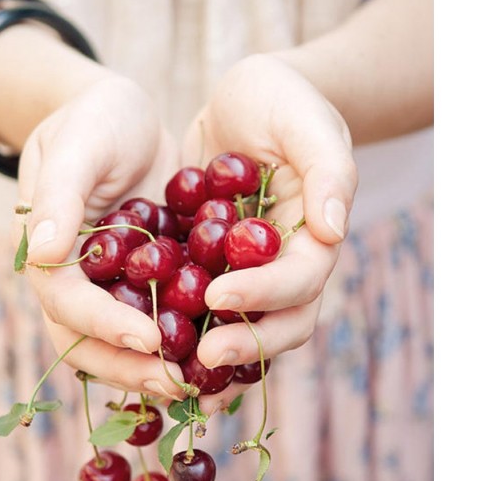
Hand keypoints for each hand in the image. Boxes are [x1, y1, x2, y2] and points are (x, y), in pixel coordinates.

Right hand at [17, 72, 184, 397]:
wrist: (126, 116)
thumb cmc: (94, 120)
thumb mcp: (77, 145)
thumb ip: (58, 196)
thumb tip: (42, 253)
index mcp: (49, 255)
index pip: (66, 303)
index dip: (103, 325)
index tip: (148, 339)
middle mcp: (78, 283)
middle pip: (90, 343)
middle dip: (130, 368)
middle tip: (178, 385)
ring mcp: (113, 288)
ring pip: (125, 345)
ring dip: (158, 370)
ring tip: (202, 387)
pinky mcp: (150, 284)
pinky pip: (162, 323)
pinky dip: (187, 344)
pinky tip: (224, 357)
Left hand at [182, 53, 357, 412]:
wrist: (245, 100)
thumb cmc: (282, 100)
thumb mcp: (305, 121)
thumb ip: (328, 168)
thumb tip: (334, 230)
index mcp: (314, 239)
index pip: (300, 282)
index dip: (264, 294)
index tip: (218, 296)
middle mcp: (285, 267)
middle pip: (279, 325)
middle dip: (242, 346)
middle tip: (198, 359)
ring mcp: (249, 274)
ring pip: (241, 332)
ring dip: (213, 361)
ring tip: (172, 380)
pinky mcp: (211, 271)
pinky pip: (199, 314)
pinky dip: (182, 337)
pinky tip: (146, 351)